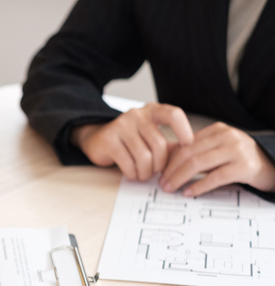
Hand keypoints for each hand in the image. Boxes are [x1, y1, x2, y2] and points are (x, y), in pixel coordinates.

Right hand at [72, 103, 193, 180]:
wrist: (97, 139)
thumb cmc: (130, 140)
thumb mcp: (151, 136)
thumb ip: (169, 145)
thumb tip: (188, 157)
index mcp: (152, 110)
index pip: (174, 115)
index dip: (184, 131)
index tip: (188, 147)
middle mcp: (137, 114)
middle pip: (159, 144)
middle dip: (160, 165)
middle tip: (156, 172)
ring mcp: (121, 125)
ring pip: (144, 157)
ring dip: (146, 172)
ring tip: (143, 174)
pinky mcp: (109, 139)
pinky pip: (128, 163)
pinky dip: (133, 174)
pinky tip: (132, 173)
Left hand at [159, 122, 274, 195]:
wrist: (272, 166)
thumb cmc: (240, 160)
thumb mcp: (217, 151)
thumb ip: (196, 152)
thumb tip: (165, 160)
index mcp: (218, 130)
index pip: (185, 143)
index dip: (169, 159)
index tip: (159, 172)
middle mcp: (227, 136)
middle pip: (189, 153)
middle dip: (171, 170)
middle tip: (162, 183)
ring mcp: (237, 150)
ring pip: (198, 163)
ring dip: (179, 178)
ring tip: (171, 188)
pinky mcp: (244, 167)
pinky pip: (214, 177)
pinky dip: (198, 186)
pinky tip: (188, 192)